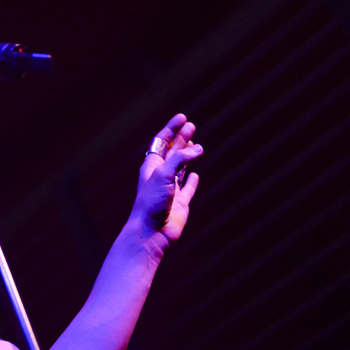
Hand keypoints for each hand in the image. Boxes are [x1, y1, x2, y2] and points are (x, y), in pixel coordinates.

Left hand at [132, 113, 203, 245]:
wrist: (151, 232)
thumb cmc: (151, 202)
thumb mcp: (163, 174)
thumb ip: (179, 160)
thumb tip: (198, 148)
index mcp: (152, 166)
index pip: (162, 142)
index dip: (172, 129)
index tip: (182, 117)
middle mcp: (161, 176)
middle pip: (172, 152)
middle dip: (181, 138)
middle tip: (192, 126)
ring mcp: (171, 190)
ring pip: (180, 168)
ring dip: (188, 156)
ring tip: (196, 145)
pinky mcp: (180, 203)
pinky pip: (188, 189)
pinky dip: (192, 181)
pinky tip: (195, 175)